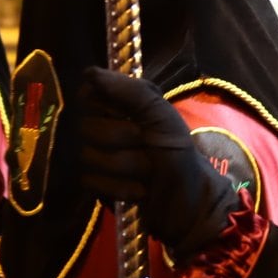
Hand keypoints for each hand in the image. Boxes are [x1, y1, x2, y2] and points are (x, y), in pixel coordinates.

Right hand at [76, 68, 239, 259]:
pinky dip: (120, 188)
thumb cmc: (180, 156)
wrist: (189, 205)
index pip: (87, 94)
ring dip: (126, 168)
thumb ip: (129, 92)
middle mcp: (106, 125)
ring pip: (89, 156)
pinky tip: (139, 191)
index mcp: (121, 103)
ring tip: (148, 173)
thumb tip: (89, 72)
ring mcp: (99, 156)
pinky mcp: (97, 184)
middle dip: (123, 141)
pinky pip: (91, 181)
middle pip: (87, 128)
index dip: (105, 107)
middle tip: (147, 147)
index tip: (128, 115)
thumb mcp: (162, 117)